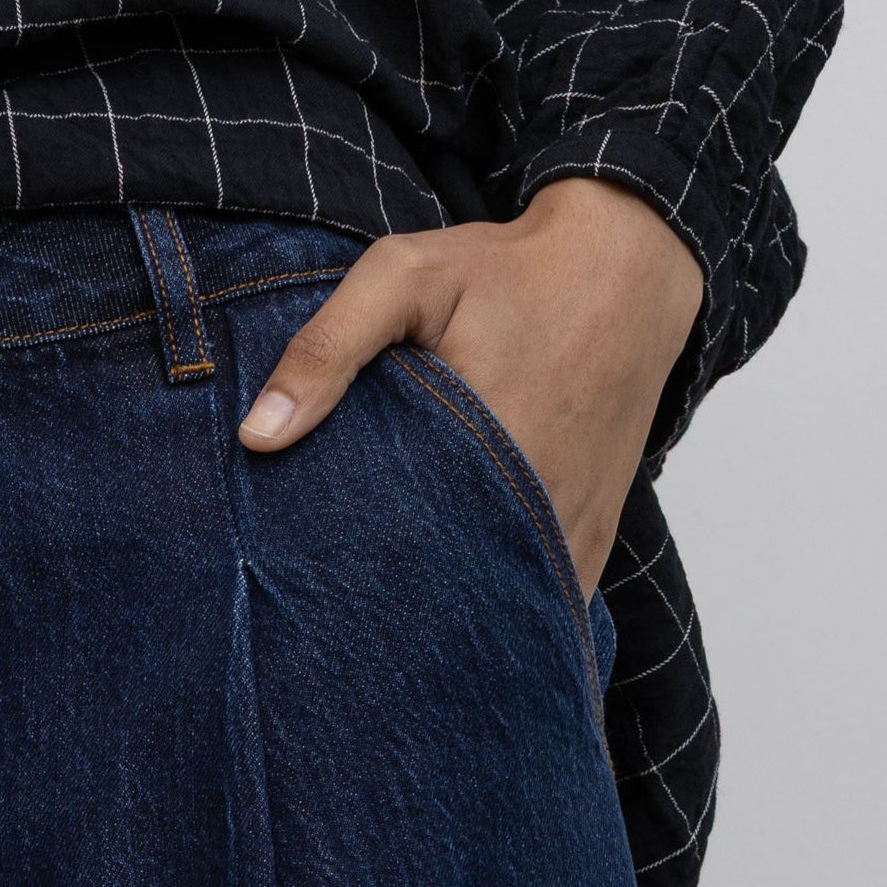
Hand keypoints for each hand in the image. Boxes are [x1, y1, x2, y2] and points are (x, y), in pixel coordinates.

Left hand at [238, 176, 703, 599]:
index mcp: (487, 451)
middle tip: (337, 615)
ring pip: (498, 608)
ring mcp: (572, 531)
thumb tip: (257, 437)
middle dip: (394, 610)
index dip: (349, 578)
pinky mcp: (593, 536)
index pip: (398, 552)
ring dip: (450, 615)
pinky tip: (456, 605)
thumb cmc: (509, 270)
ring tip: (393, 618)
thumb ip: (328, 349)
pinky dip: (500, 607)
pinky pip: (542, 599)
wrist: (628, 268)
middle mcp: (537, 507)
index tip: (309, 586)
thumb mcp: (406, 277)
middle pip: (449, 596)